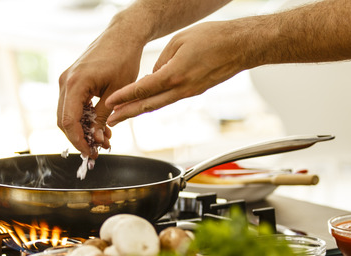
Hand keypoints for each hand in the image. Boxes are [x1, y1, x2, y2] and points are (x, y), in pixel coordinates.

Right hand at [57, 29, 144, 156]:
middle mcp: (65, 81)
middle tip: (97, 150)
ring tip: (103, 139)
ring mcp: (66, 80)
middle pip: (63, 120)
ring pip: (67, 114)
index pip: (68, 121)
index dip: (78, 141)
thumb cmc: (123, 58)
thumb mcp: (117, 92)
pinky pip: (72, 105)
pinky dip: (83, 118)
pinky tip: (99, 126)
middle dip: (79, 138)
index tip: (91, 153)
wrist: (123, 35)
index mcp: (75, 83)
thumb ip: (104, 116)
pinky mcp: (72, 80)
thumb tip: (97, 139)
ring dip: (82, 129)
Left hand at [105, 20, 250, 126]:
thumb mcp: (179, 41)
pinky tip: (146, 102)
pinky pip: (171, 99)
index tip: (110, 103)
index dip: (125, 97)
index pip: (144, 88)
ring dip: (139, 111)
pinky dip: (155, 102)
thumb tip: (152, 75)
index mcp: (175, 74)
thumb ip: (162, 60)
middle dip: (127, 113)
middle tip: (111, 121)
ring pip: (159, 104)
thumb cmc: (213, 38)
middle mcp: (182, 88)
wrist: (240, 46)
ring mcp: (189, 92)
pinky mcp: (195, 91)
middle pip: (148, 105)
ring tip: (123, 116)